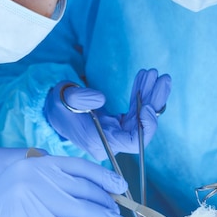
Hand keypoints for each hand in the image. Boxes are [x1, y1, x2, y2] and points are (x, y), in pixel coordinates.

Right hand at [0, 155, 127, 216]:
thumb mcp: (18, 182)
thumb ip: (49, 184)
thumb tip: (88, 196)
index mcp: (35, 164)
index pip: (81, 167)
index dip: (105, 177)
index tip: (120, 186)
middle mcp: (39, 179)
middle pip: (86, 190)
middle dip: (106, 204)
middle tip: (118, 213)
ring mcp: (39, 204)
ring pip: (85, 211)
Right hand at [44, 69, 170, 160]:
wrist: (53, 108)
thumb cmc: (58, 105)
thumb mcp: (64, 99)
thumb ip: (80, 98)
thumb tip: (101, 99)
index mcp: (100, 142)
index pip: (133, 142)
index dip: (146, 126)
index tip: (148, 105)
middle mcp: (112, 141)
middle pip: (143, 127)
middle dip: (153, 102)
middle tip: (163, 78)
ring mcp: (117, 133)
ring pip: (142, 117)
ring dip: (150, 94)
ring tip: (155, 74)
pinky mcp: (119, 124)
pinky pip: (135, 111)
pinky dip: (140, 93)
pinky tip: (145, 78)